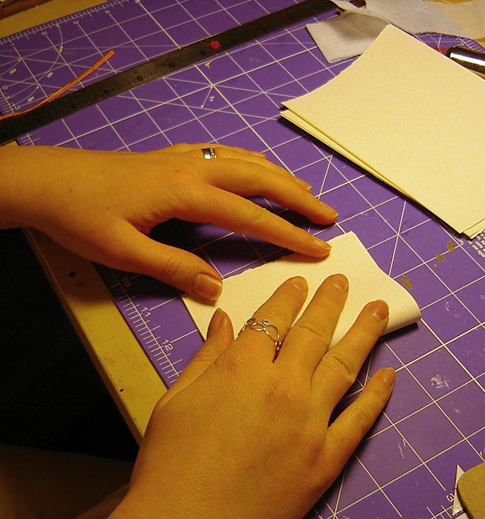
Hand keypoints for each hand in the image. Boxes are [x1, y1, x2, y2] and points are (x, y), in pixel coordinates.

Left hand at [0, 144, 336, 299]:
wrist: (45, 180)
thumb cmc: (81, 216)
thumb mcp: (124, 251)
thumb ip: (174, 268)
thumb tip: (217, 289)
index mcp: (185, 194)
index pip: (249, 215)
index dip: (287, 233)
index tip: (319, 248)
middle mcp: (192, 170)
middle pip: (258, 178)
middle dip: (298, 198)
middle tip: (329, 216)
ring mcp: (183, 159)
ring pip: (244, 162)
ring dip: (279, 177)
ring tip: (306, 193)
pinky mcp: (172, 158)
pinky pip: (224, 154)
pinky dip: (251, 163)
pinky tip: (257, 169)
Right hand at [64, 275, 394, 518]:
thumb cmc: (169, 466)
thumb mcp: (176, 399)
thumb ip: (206, 355)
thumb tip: (224, 320)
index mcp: (241, 368)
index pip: (272, 318)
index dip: (287, 296)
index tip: (299, 283)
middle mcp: (282, 387)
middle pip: (313, 332)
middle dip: (330, 301)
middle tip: (341, 283)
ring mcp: (310, 423)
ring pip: (345, 365)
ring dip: (364, 333)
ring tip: (379, 310)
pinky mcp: (326, 460)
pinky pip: (360, 420)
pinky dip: (378, 395)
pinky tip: (389, 375)